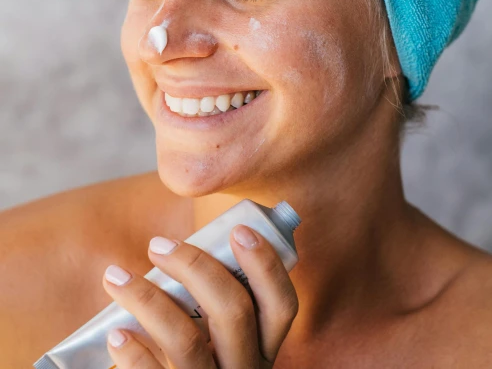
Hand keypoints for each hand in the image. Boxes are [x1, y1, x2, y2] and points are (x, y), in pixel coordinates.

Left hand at [102, 224, 298, 367]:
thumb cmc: (187, 362)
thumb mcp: (214, 340)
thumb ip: (208, 302)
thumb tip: (175, 248)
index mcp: (261, 348)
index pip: (282, 306)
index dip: (266, 264)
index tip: (239, 229)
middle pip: (234, 312)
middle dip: (195, 267)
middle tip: (157, 244)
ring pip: (188, 341)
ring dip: (148, 299)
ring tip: (116, 276)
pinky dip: (133, 352)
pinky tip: (115, 332)